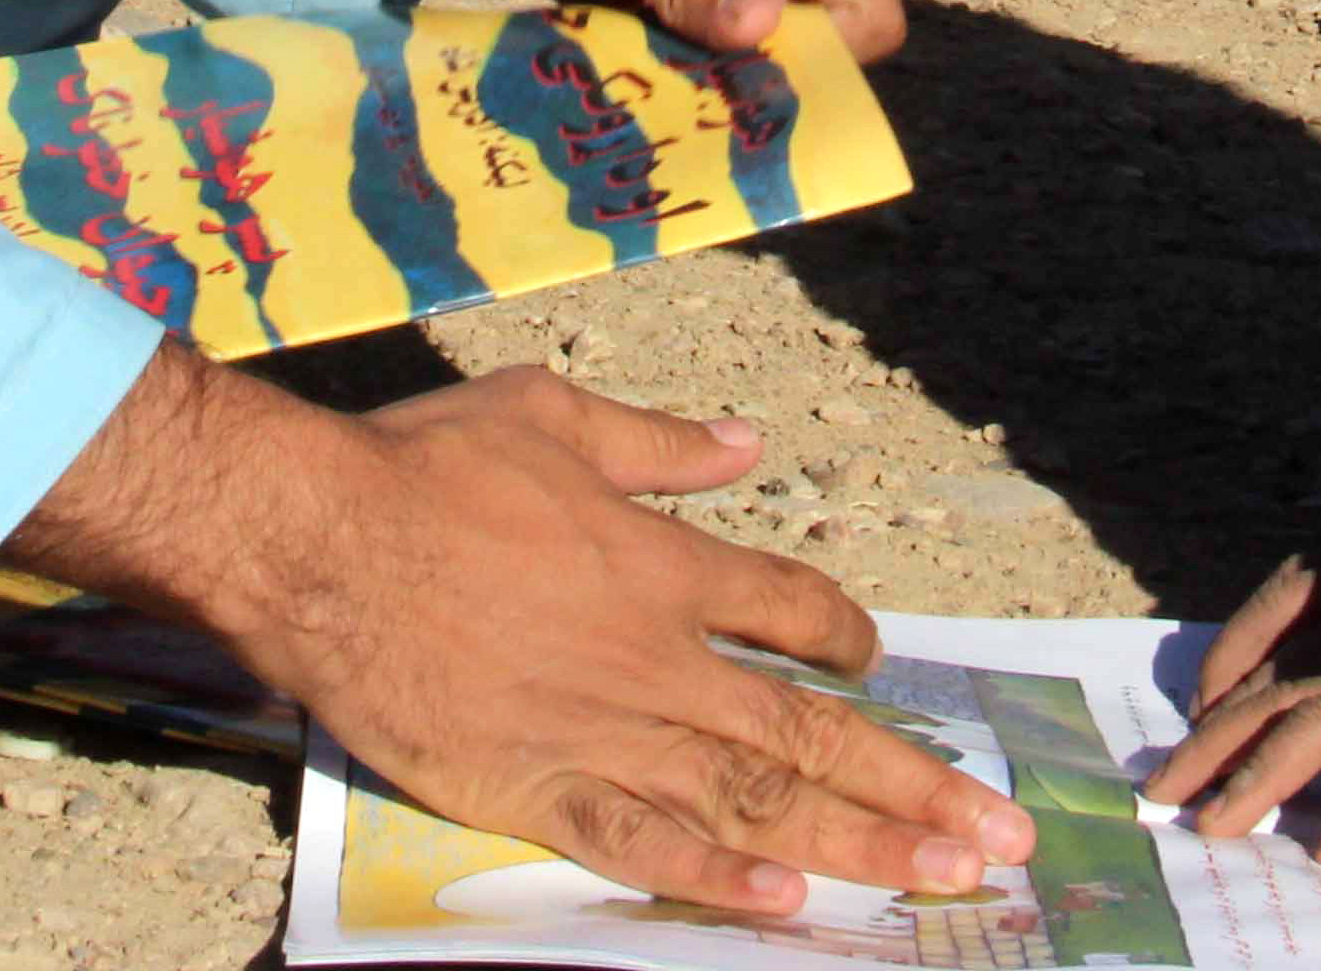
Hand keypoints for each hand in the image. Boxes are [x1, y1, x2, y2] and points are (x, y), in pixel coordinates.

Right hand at [20, 353, 1034, 915]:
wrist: (316, 541)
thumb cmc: (422, 465)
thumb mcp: (547, 414)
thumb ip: (656, 443)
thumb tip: (744, 442)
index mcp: (661, 565)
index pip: (790, 609)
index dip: (846, 638)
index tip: (883, 662)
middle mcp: (655, 660)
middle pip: (809, 731)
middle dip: (915, 785)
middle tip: (1005, 838)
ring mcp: (600, 733)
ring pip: (753, 798)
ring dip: (858, 844)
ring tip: (947, 883)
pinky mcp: (534, 791)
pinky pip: (643, 846)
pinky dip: (719, 879)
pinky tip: (792, 906)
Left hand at [407, 0, 903, 63]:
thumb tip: (760, 28)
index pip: (868, 17)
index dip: (820, 59)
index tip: (736, 66)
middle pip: (829, 70)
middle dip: (765, 94)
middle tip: (688, 96)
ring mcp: (757, 8)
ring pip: (776, 93)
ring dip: (722, 106)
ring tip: (658, 95)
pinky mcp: (717, 41)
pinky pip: (730, 96)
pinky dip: (694, 106)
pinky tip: (647, 99)